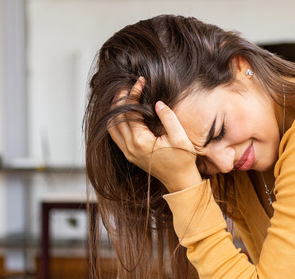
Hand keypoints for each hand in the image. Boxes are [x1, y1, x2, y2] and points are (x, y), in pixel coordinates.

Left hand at [107, 77, 201, 191]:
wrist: (180, 181)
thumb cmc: (183, 160)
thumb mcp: (180, 137)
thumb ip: (168, 118)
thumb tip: (157, 103)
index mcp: (141, 141)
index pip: (130, 111)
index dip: (133, 94)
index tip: (140, 82)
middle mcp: (130, 147)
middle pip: (116, 117)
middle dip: (120, 99)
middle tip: (127, 86)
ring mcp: (128, 152)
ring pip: (111, 127)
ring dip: (114, 110)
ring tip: (122, 97)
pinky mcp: (129, 155)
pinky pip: (115, 135)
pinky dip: (115, 121)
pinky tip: (123, 113)